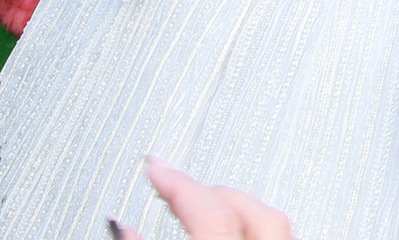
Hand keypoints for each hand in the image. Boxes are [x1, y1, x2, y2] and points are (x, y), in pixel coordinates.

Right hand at [114, 158, 294, 239]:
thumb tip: (122, 225)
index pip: (208, 211)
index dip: (177, 182)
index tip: (154, 166)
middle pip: (253, 211)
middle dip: (214, 191)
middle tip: (178, 186)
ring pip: (276, 223)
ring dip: (241, 207)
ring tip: (208, 206)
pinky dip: (259, 227)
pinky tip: (239, 231)